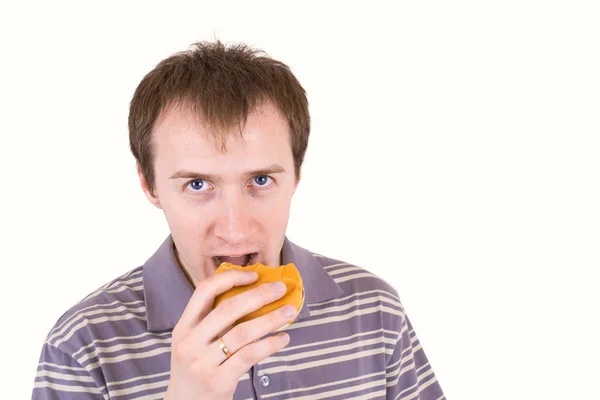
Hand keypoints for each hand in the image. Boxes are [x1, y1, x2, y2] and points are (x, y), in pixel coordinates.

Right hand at [164, 269, 295, 399]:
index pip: (204, 291)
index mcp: (183, 327)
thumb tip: (253, 293)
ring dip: (271, 319)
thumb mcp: (193, 342)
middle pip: (228, 309)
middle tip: (280, 288)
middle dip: (259, 295)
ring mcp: (202, 362)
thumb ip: (212, 321)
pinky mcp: (218, 381)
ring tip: (289, 311)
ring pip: (243, 332)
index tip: (254, 275)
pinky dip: (270, 344)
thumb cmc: (197, 368)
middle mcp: (190, 343)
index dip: (231, 278)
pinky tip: (283, 338)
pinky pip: (250, 355)